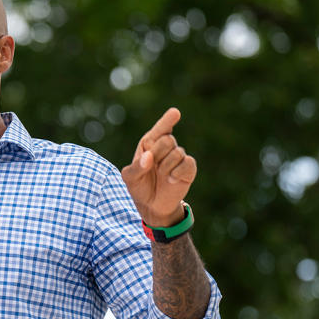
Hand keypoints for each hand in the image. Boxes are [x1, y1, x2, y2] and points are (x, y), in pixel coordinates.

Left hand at [121, 107, 196, 225]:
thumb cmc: (139, 187)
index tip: (175, 113)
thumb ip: (136, 167)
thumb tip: (148, 157)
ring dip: (166, 167)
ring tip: (161, 176)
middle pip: (167, 140)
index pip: (160, 129)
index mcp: (149, 143)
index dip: (167, 120)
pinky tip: (171, 180)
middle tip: (153, 167)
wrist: (152, 205)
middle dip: (158, 154)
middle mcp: (165, 147)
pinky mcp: (188, 168)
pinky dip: (177, 172)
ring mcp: (178, 157)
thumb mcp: (130, 178)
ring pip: (177, 152)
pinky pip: (187, 163)